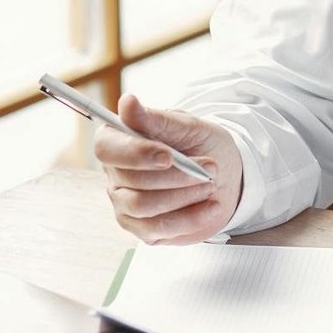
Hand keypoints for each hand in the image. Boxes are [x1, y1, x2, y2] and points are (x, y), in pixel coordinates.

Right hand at [93, 94, 242, 244]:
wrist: (226, 176)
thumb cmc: (203, 145)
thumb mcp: (188, 126)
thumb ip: (157, 119)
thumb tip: (127, 103)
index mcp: (118, 140)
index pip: (106, 148)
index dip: (135, 153)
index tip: (168, 155)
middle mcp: (116, 174)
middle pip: (130, 181)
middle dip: (175, 175)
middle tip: (209, 167)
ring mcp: (126, 204)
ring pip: (142, 206)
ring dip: (183, 195)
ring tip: (210, 184)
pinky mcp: (143, 229)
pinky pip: (159, 229)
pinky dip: (190, 218)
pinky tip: (211, 206)